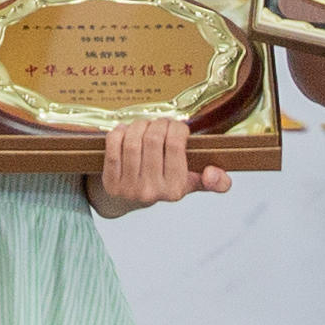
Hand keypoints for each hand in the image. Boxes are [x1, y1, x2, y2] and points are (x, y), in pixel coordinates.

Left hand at [87, 113, 231, 216]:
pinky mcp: (110, 182)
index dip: (176, 127)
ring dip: (139, 125)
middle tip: (160, 122)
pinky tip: (125, 130)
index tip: (176, 126)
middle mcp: (152, 190)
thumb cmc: (163, 185)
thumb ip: (213, 182)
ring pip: (133, 140)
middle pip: (153, 138)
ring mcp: (128, 187)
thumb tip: (215, 174)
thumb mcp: (190, 184)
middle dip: (158, 123)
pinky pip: (113, 146)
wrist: (127, 201)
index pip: (175, 144)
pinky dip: (119, 132)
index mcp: (175, 189)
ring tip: (145, 125)